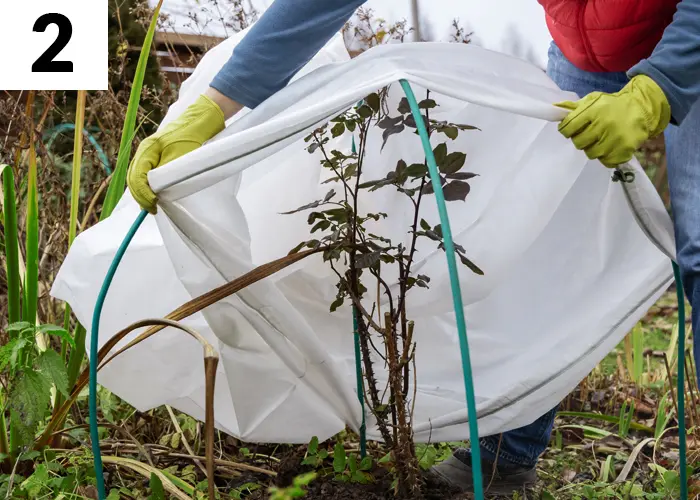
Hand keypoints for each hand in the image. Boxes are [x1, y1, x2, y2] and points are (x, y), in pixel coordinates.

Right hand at [126, 94, 225, 212]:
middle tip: (152, 209)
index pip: (137, 177)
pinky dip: (147, 186)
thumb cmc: (191, 136)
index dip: (143, 194)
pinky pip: (145, 173)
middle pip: (133, 178)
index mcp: (147, 150)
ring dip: (142, 192)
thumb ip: (166, 172)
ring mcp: (149, 153)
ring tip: (151, 206)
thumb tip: (155, 190)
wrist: (199, 120)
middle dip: (141, 196)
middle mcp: (144, 151)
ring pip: (137, 176)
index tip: (153, 205)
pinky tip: (154, 196)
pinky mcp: (156, 156)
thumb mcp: (180, 156)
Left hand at [555, 75, 670, 166]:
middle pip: (578, 142)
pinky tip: (610, 147)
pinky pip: (606, 161)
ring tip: (600, 140)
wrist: (641, 107)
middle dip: (580, 139)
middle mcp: (604, 124)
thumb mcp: (593, 100)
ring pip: (591, 153)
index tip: (571, 129)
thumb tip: (555, 107)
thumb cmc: (612, 105)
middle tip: (588, 134)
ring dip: (593, 148)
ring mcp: (615, 138)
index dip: (566, 130)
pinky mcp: (625, 149)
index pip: (568, 127)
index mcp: (594, 110)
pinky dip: (606, 157)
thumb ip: (574, 107)